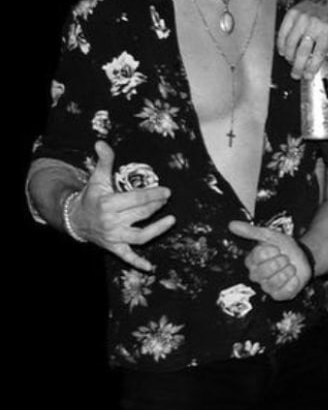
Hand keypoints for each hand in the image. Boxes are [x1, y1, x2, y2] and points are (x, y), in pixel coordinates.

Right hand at [72, 141, 173, 270]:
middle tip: (168, 199)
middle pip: (140, 214)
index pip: (136, 199)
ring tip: (171, 220)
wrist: (74, 219)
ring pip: (139, 235)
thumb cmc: (91, 196)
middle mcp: (111, 221)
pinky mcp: (114, 247)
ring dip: (157, 230)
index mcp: (108, 203)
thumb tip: (101, 142)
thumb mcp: (97, 178)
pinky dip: (137, 263)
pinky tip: (150, 268)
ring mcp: (113, 236)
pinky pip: (127, 257)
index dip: (153, 194)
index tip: (167, 190)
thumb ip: (104, 161)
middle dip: (157, 206)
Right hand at [228, 221, 311, 300]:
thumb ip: (250, 231)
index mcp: (252, 261)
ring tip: (290, 266)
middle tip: (285, 258)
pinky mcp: (279, 295)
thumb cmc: (284, 247)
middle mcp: (257, 276)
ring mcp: (267, 287)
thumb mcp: (269, 235)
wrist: (302, 256)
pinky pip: (285, 292)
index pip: (258, 256)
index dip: (271, 251)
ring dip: (288, 270)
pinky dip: (293, 282)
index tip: (276, 248)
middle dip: (280, 261)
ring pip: (275, 281)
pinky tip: (294, 276)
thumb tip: (231, 224)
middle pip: (265, 270)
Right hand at [277, 0, 327, 79]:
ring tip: (291, 62)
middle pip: (302, 52)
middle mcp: (313, 25)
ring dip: (289, 57)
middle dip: (297, 67)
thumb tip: (326, 71)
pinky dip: (281, 45)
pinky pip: (282, 34)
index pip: (317, 55)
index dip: (311, 68)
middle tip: (296, 74)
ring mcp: (301, 19)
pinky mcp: (291, 14)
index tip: (308, 76)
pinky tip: (283, 51)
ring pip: (290, 44)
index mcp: (327, 31)